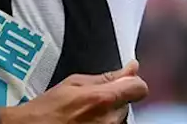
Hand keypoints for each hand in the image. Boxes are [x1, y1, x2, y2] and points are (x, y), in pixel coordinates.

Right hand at [7, 60, 147, 123]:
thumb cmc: (47, 109)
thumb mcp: (73, 83)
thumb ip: (107, 76)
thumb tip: (130, 68)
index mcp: (103, 99)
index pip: (139, 88)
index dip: (132, 82)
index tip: (123, 81)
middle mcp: (109, 120)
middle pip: (127, 103)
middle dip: (114, 98)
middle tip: (90, 99)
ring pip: (119, 118)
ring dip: (108, 113)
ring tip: (84, 113)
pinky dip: (102, 123)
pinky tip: (85, 122)